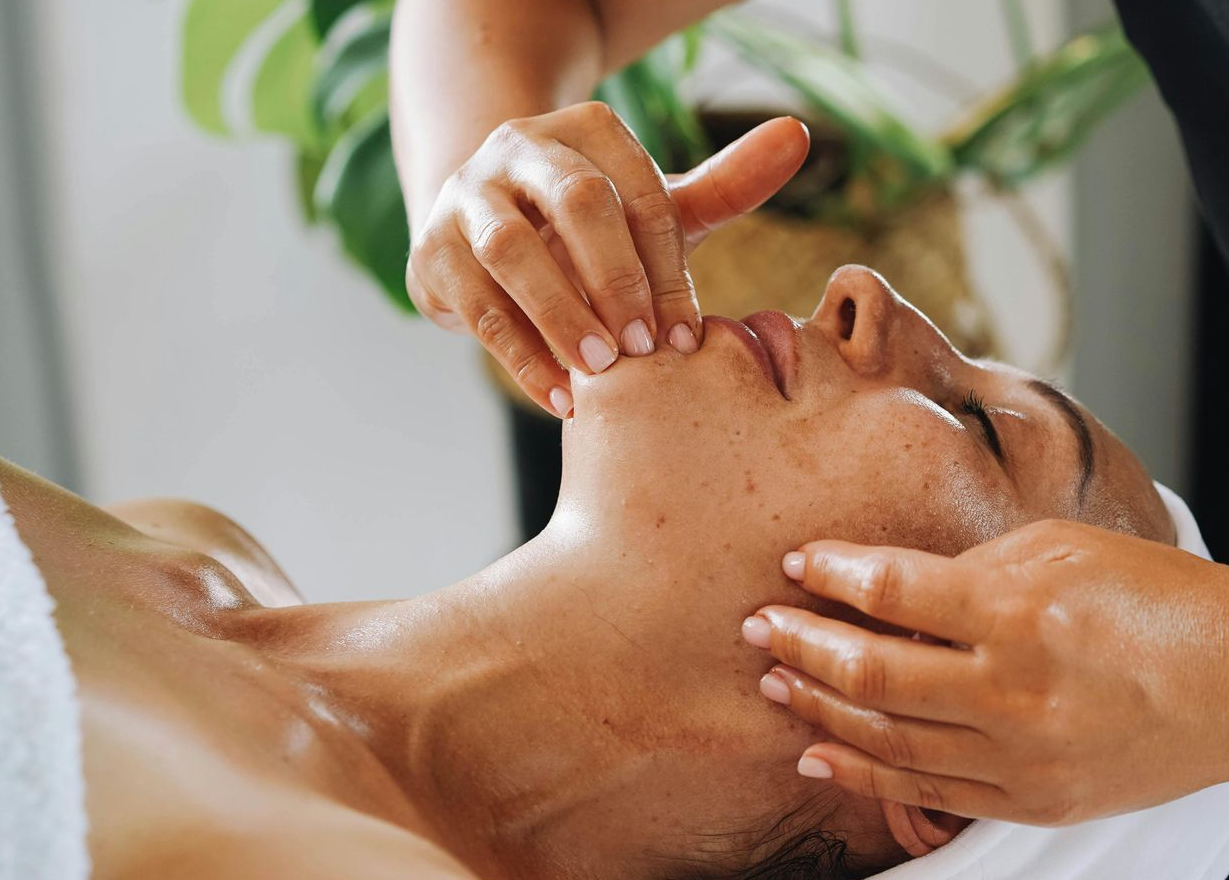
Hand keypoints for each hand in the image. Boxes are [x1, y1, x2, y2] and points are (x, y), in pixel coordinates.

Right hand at [406, 105, 809, 415]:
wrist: (487, 235)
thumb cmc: (594, 228)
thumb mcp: (656, 205)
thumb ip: (727, 182)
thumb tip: (797, 136)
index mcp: (587, 131)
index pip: (637, 191)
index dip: (665, 265)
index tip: (688, 334)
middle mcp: (521, 149)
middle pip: (575, 202)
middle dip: (615, 279)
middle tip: (645, 349)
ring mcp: (467, 196)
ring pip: (511, 250)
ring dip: (560, 314)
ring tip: (601, 373)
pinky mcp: (431, 252)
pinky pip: (475, 304)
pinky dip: (519, 356)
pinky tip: (560, 399)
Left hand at [741, 519, 1228, 824]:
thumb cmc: (1159, 598)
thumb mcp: (1067, 548)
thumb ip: (974, 570)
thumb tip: (890, 587)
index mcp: (1022, 612)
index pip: (893, 592)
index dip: (833, 575)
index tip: (798, 562)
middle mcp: (1012, 692)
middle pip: (871, 671)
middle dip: (802, 644)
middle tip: (758, 626)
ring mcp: (1021, 758)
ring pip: (887, 738)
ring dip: (820, 706)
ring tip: (774, 682)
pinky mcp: (1032, 804)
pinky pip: (926, 792)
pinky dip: (864, 772)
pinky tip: (820, 749)